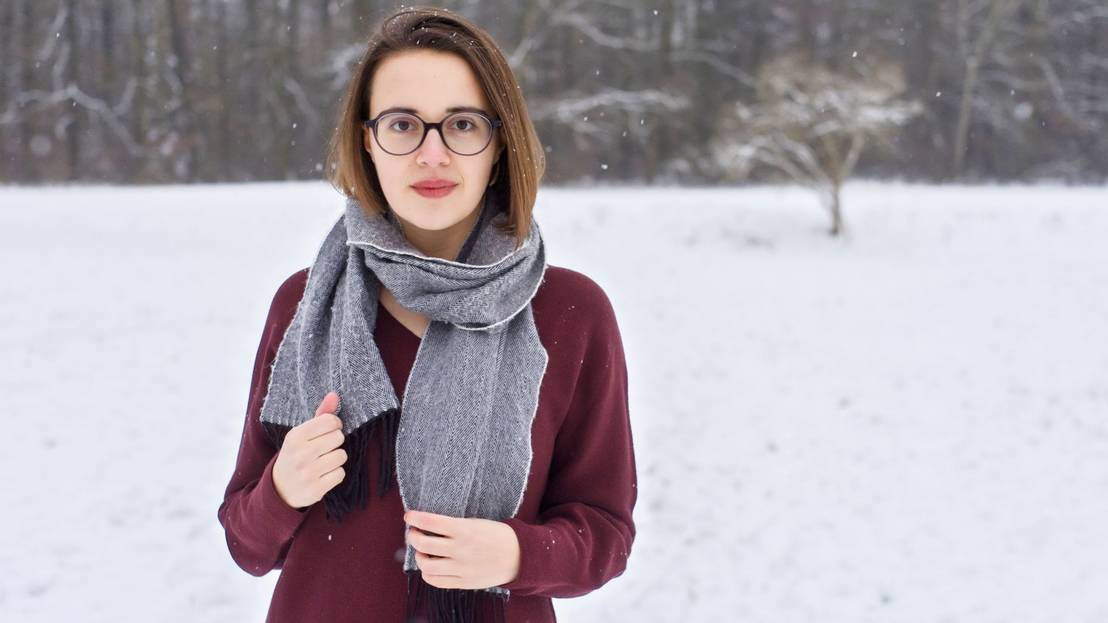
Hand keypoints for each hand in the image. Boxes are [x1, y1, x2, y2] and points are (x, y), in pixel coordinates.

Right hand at [272, 391, 346, 509]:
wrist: (279, 489)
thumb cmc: (295, 455)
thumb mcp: (301, 434)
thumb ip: (320, 414)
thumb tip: (334, 395)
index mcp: (295, 436)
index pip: (330, 421)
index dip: (334, 425)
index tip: (329, 430)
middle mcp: (300, 454)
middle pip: (338, 438)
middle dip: (335, 442)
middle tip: (324, 448)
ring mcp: (308, 473)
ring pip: (341, 456)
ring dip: (336, 459)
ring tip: (323, 462)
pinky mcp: (315, 489)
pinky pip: (340, 474)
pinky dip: (335, 474)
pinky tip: (323, 475)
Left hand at [404, 510, 520, 589]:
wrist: (519, 556)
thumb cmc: (497, 535)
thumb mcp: (477, 523)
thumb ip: (454, 526)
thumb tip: (428, 525)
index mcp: (464, 529)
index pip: (431, 521)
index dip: (415, 518)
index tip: (408, 516)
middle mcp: (460, 549)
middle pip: (423, 543)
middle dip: (413, 536)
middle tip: (413, 533)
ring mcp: (461, 567)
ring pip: (426, 564)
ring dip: (418, 556)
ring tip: (422, 551)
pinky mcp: (463, 581)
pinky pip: (436, 581)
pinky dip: (427, 573)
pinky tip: (430, 566)